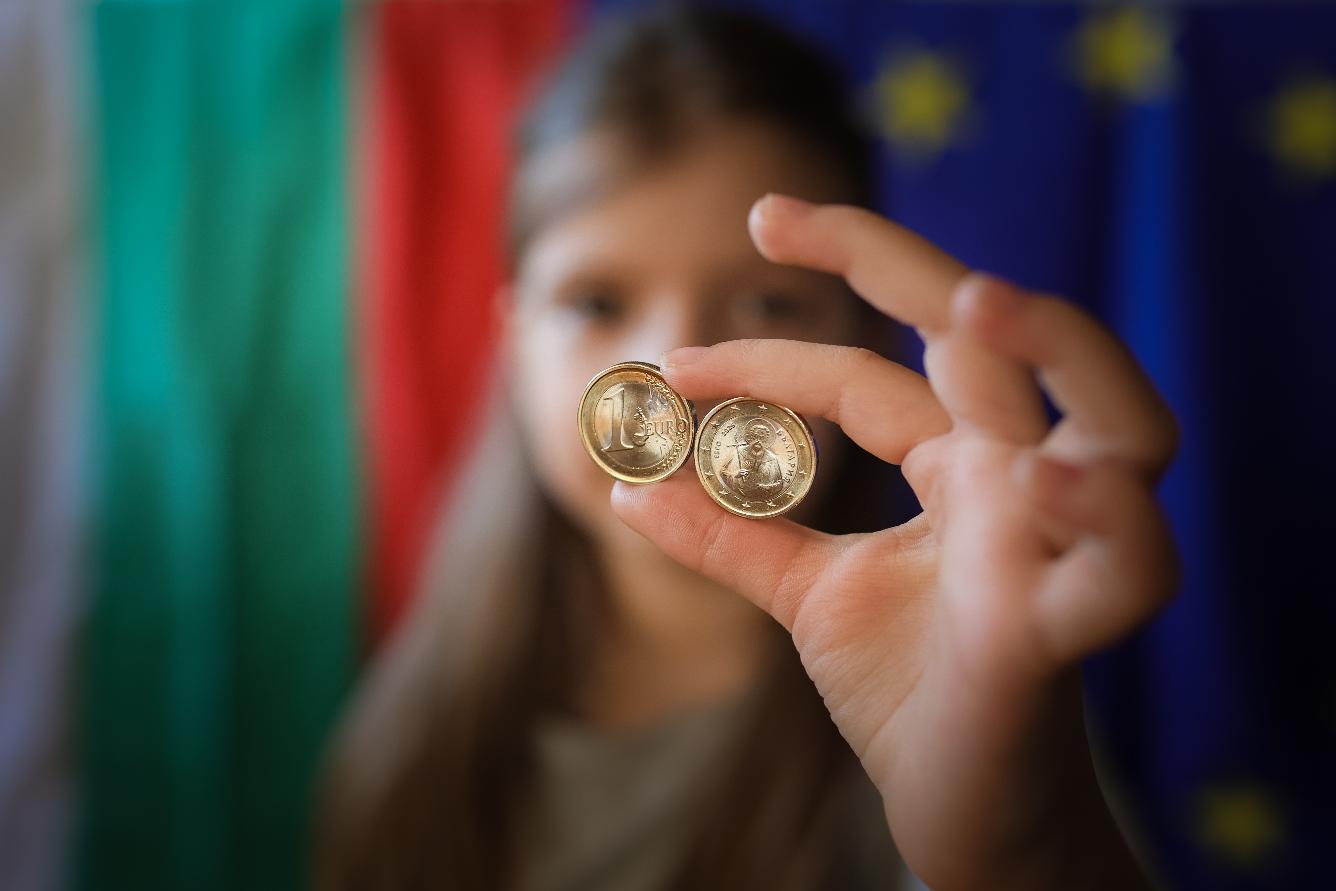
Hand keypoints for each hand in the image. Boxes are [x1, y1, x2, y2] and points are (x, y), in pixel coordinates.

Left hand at [610, 194, 1177, 889]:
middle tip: (772, 213)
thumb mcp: (807, 597)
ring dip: (1061, 349)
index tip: (672, 367)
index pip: (868, 375)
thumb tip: (625, 490)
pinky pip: (1132, 567)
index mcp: (963, 465)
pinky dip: (1109, 518)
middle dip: (900, 261)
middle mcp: (1023, 485)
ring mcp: (1060, 550)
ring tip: (972, 306)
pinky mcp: (1070, 634)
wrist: (961, 810)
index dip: (767, 358)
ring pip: (1126, 421)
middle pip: (999, 340)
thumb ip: (731, 540)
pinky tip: (1046, 480)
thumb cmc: (912, 689)